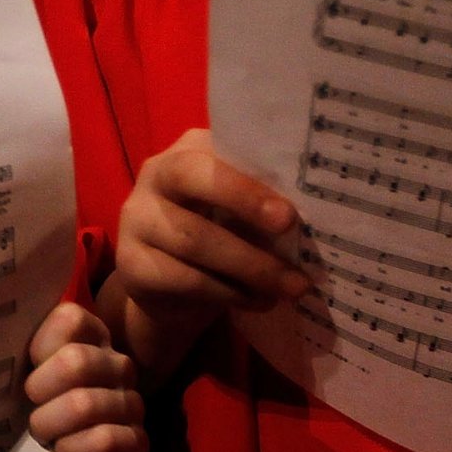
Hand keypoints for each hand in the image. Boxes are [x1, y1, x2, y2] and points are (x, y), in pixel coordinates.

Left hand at [24, 301, 147, 451]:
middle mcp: (118, 364)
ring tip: (42, 433)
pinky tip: (62, 451)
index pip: (70, 319)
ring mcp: (132, 402)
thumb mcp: (26, 373)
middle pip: (76, 362)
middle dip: (40, 390)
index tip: (28, 367)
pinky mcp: (137, 441)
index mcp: (92, 338)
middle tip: (29, 407)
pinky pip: (104, 440)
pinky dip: (73, 448)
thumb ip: (18, 350)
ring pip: (84, 404)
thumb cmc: (39, 408)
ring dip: (50, 424)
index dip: (40, 345)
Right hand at [111, 128, 306, 374]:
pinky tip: (258, 301)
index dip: (248, 180)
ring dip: (251, 266)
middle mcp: (154, 177)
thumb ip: (263, 200)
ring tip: (293, 286)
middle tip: (289, 228)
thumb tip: (319, 214)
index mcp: (186, 152)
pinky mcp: (132, 265)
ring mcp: (136, 221)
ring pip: (194, 239)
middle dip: (243, 202)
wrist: (169, 287)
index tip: (289, 212)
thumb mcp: (238, 210)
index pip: (213, 150)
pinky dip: (230, 293)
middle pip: (191, 178)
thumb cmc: (219, 233)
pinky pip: (186, 279)